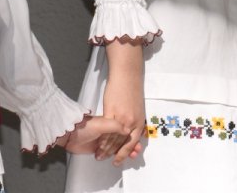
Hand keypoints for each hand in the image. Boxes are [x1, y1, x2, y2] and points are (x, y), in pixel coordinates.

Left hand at [64, 115, 141, 160]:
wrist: (68, 135)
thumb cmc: (83, 126)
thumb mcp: (101, 124)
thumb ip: (114, 126)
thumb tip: (127, 130)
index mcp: (111, 122)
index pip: (125, 130)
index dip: (132, 137)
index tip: (139, 142)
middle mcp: (109, 131)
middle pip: (123, 139)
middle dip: (131, 145)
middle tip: (136, 151)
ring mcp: (104, 140)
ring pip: (118, 146)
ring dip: (125, 150)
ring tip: (131, 156)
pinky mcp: (99, 148)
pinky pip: (110, 152)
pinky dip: (116, 154)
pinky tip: (119, 157)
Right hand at [98, 39, 145, 165]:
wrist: (127, 76)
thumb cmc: (131, 91)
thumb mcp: (137, 109)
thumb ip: (134, 122)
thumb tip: (129, 133)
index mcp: (139, 122)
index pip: (132, 143)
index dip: (125, 153)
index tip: (118, 160)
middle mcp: (132, 122)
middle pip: (121, 142)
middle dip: (113, 153)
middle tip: (105, 160)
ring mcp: (121, 117)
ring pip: (112, 137)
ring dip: (105, 148)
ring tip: (99, 155)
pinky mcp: (111, 111)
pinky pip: (106, 128)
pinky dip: (101, 137)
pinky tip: (97, 142)